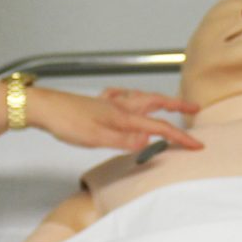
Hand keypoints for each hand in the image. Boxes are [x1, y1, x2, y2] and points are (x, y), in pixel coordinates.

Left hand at [28, 86, 203, 151]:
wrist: (44, 107)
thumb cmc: (67, 122)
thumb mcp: (96, 138)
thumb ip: (123, 141)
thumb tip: (148, 143)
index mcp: (124, 117)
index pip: (159, 128)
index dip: (180, 137)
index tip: (197, 145)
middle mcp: (120, 106)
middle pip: (156, 102)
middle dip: (177, 106)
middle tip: (194, 109)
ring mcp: (109, 103)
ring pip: (141, 97)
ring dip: (159, 99)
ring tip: (170, 103)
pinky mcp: (98, 103)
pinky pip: (122, 96)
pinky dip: (132, 96)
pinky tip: (128, 98)